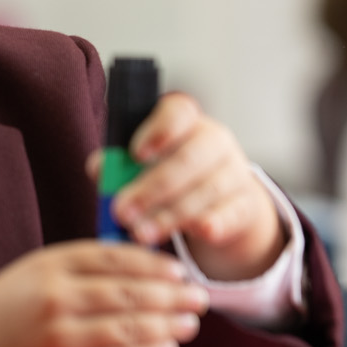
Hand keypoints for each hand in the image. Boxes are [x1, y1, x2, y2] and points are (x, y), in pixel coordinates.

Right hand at [0, 242, 207, 346]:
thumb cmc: (1, 315)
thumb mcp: (32, 274)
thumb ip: (81, 265)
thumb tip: (142, 261)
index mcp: (50, 266)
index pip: (118, 258)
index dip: (156, 265)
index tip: (180, 271)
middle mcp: (57, 299)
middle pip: (132, 294)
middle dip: (173, 297)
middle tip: (198, 298)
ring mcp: (61, 339)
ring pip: (131, 329)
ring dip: (168, 327)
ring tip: (188, 325)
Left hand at [88, 92, 284, 281]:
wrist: (218, 200)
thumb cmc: (170, 174)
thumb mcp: (143, 164)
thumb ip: (118, 165)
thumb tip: (100, 168)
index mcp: (186, 121)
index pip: (177, 113)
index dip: (159, 131)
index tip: (137, 155)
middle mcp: (214, 140)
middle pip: (189, 158)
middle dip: (153, 188)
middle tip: (123, 211)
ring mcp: (235, 172)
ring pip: (207, 190)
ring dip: (171, 215)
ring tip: (141, 233)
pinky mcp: (246, 203)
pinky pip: (232, 212)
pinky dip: (215, 222)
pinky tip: (198, 231)